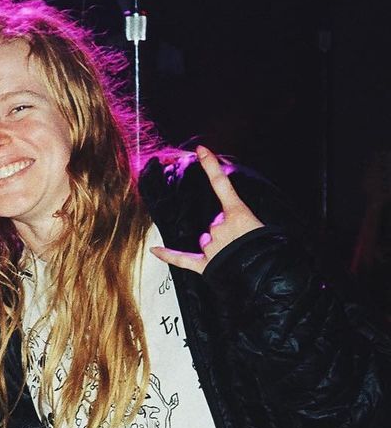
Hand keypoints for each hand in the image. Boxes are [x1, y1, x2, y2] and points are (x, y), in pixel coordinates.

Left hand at [150, 146, 262, 273]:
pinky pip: (181, 259)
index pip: (222, 184)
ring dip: (216, 247)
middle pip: (215, 224)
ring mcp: (212, 247)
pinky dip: (168, 255)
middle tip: (244, 245)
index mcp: (238, 214)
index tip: (200, 150)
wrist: (270, 277)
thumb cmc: (273, 252)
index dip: (211, 166)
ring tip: (234, 258)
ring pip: (206, 240)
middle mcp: (220, 227)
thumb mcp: (263, 228)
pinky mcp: (204, 265)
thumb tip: (227, 226)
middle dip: (226, 232)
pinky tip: (154, 250)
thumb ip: (241, 223)